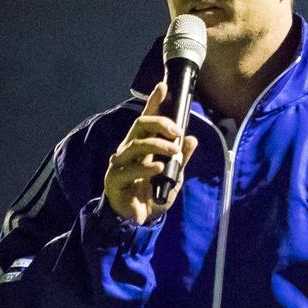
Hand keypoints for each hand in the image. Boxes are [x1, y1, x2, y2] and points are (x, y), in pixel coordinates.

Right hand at [104, 81, 197, 224]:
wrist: (139, 220)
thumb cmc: (153, 194)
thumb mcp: (173, 176)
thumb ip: (181, 158)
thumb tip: (192, 139)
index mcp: (142, 145)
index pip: (147, 120)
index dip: (154, 102)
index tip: (163, 86)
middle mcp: (129, 150)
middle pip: (139, 125)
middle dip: (160, 123)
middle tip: (177, 131)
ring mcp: (120, 164)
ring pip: (135, 145)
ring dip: (157, 145)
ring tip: (173, 151)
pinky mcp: (115, 180)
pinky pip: (130, 169)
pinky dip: (146, 167)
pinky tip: (159, 167)